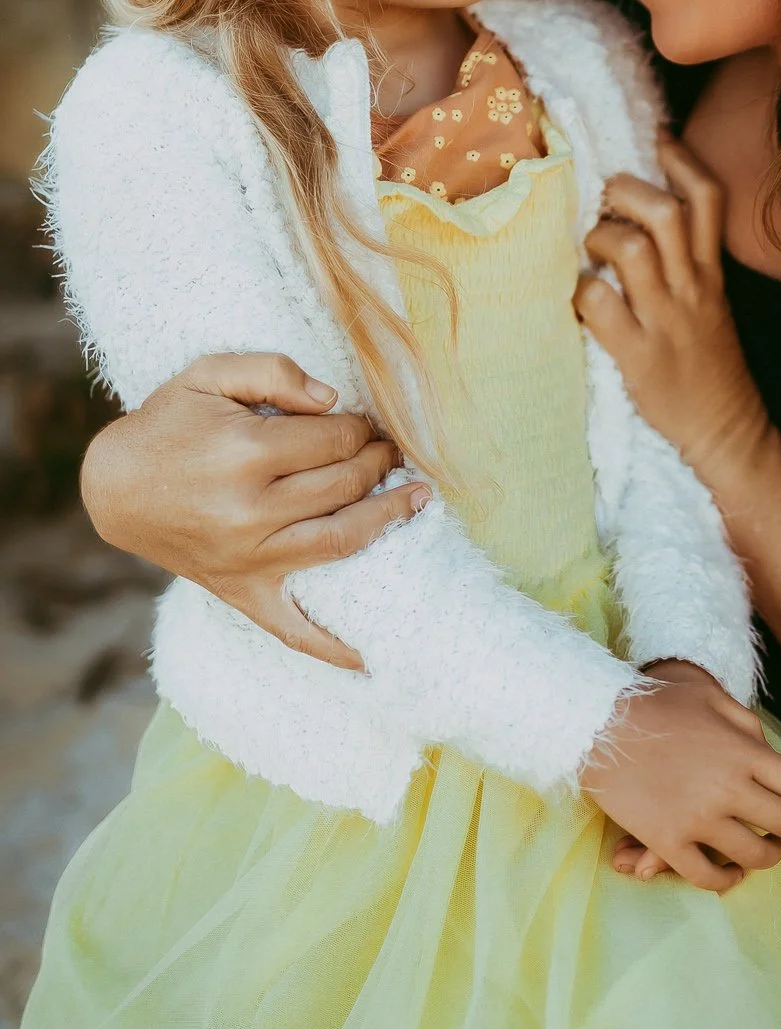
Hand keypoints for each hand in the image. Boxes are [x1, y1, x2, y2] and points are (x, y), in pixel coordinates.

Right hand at [80, 353, 429, 669]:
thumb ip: (273, 372)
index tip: (366, 424)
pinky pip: (293, 628)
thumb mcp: (209, 374)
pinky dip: (333, 646)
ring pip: (341, 540)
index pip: (336, 439)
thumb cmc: (169, 424)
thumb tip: (332, 399)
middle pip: (345, 484)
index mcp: (246, 454)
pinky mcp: (241, 591)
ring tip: (416, 500)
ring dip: (389, 519)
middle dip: (379, 462)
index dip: (361, 428)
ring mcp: (249, 558)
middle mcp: (251, 511)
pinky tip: (370, 656)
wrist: (116, 486)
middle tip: (391, 451)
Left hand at [576, 137, 776, 500]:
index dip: (683, 160)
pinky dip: (579, 292)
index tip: (658, 138)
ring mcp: (666, 321)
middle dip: (626, 192)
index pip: (709, 200)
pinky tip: (576, 298)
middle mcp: (692, 290)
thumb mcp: (712, 306)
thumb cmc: (709, 367)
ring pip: (631, 250)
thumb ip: (686, 265)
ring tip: (589, 249)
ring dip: (599, 238)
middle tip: (604, 199)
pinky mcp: (639, 356)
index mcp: (711, 274)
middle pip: (666, 213)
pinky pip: (599, 305)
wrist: (726, 432)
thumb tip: (638, 222)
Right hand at [580, 658, 780, 893]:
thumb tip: (768, 750)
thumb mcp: (709, 697)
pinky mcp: (667, 841)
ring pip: (756, 856)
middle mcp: (729, 790)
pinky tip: (732, 870)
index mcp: (744, 753)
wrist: (597, 722)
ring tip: (767, 849)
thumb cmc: (655, 702)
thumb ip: (746, 724)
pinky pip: (708, 876)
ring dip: (769, 855)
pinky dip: (727, 878)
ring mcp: (698, 820)